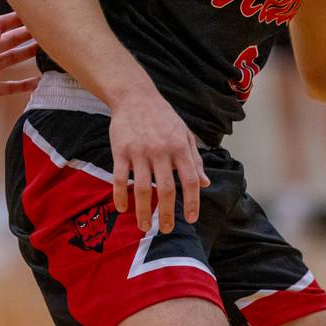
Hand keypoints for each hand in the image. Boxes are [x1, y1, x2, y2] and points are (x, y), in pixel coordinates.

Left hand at [0, 12, 40, 122]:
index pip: (0, 24)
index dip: (17, 17)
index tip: (35, 10)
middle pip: (11, 40)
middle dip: (29, 33)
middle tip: (51, 28)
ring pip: (13, 60)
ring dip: (29, 54)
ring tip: (50, 51)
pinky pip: (10, 86)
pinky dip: (24, 85)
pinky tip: (40, 82)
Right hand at [108, 90, 208, 233]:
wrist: (135, 96)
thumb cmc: (163, 116)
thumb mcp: (185, 134)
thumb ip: (195, 160)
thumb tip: (205, 184)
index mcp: (180, 147)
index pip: (190, 180)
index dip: (193, 202)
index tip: (191, 219)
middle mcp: (161, 151)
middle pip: (167, 189)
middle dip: (167, 214)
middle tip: (165, 229)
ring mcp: (140, 151)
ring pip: (143, 188)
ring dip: (143, 211)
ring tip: (143, 226)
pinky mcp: (120, 151)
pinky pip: (120, 179)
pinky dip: (120, 196)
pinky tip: (123, 209)